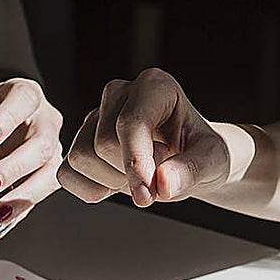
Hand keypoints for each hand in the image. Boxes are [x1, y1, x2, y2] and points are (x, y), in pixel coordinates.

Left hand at [0, 77, 62, 229]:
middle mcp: (44, 121)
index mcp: (24, 95)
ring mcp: (49, 150)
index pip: (24, 99)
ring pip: (49, 174)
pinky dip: (16, 216)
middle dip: (15, 167)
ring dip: (24, 196)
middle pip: (42, 143)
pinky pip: (37, 198)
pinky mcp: (45, 176)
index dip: (8, 118)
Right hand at [58, 67, 229, 206]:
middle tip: (157, 177)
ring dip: (112, 182)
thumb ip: (191, 170)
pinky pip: (67, 174)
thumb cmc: (202, 152)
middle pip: (102, 144)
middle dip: (130, 174)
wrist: (190, 159)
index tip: (150, 194)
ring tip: (140, 176)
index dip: (135, 163)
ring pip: (80, 158)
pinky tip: (118, 184)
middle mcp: (119, 93)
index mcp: (155, 85)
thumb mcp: (213, 162)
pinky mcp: (79, 140)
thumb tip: (162, 184)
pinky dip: (92, 190)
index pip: (130, 123)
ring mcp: (95, 115)